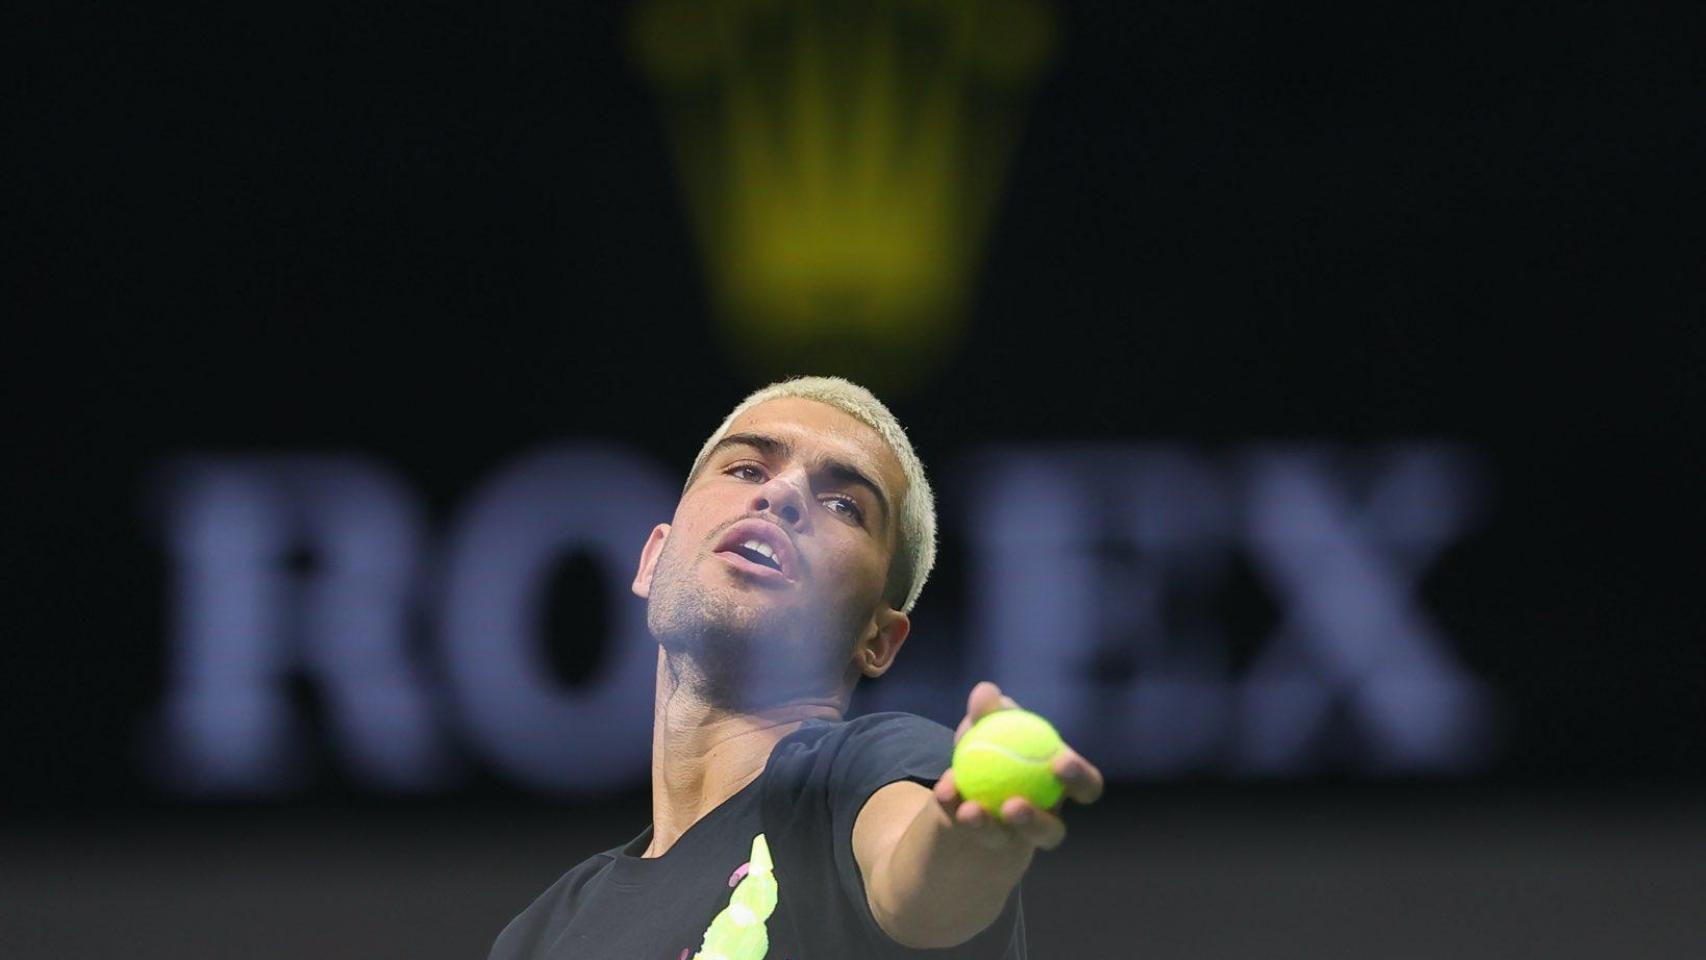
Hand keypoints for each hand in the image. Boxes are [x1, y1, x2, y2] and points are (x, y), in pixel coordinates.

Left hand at [932, 681, 1104, 851]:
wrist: (960, 783)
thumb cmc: (990, 745)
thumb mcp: (988, 726)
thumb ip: (989, 712)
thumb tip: (986, 692)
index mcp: (1058, 787)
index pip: (1086, 787)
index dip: (1080, 778)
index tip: (1059, 762)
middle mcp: (1042, 821)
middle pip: (1052, 832)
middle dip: (1036, 822)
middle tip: (1013, 805)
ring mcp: (1011, 843)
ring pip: (1006, 844)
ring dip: (988, 826)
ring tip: (969, 810)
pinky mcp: (980, 850)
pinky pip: (967, 832)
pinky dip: (952, 808)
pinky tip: (943, 792)